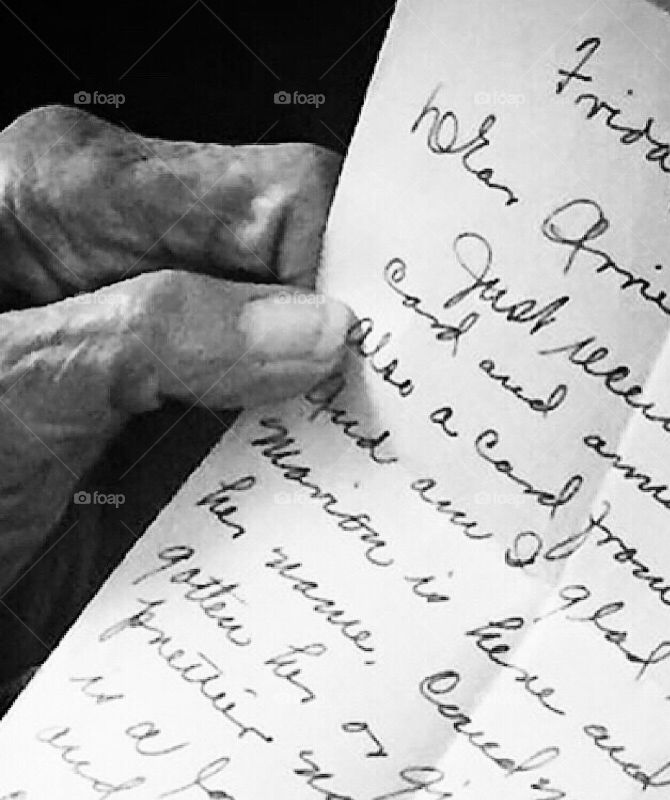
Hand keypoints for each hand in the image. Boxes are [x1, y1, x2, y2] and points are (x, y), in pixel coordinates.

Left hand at [0, 105, 349, 662]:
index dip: (327, 274)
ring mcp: (131, 302)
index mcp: (73, 185)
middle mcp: (112, 229)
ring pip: (273, 321)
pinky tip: (269, 456)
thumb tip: (314, 329)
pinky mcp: (142, 368)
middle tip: (348, 412)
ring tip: (314, 442)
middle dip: (325, 331)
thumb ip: (158, 337)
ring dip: (302, 385)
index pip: (272, 194)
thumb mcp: (21, 380)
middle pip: (282, 252)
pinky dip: (267, 418)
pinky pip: (241, 375)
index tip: (343, 365)